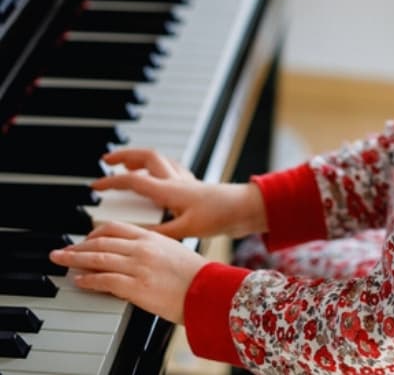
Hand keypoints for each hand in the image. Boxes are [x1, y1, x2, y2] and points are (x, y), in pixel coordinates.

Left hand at [50, 221, 205, 322]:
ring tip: (61, 261)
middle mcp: (142, 248)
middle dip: (78, 246)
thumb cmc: (196, 274)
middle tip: (62, 251)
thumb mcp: (173, 251)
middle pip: (102, 242)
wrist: (208, 290)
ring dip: (76, 259)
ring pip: (99, 258)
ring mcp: (138, 267)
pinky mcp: (136, 287)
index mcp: (152, 237)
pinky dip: (89, 280)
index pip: (115, 228)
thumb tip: (135, 256)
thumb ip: (152, 249)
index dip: (95, 233)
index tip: (84, 240)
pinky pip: (106, 281)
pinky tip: (80, 281)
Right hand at [93, 148, 266, 239]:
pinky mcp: (194, 184)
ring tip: (126, 163)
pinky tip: (158, 174)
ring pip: (159, 159)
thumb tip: (135, 236)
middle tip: (107, 160)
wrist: (245, 208)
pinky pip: (171, 167)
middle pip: (147, 157)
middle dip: (125, 155)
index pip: (133, 181)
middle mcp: (176, 180)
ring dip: (140, 157)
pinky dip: (159, 166)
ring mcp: (186, 179)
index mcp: (169, 190)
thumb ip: (160, 233)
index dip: (111, 182)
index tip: (95, 186)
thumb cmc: (219, 217)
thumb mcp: (186, 230)